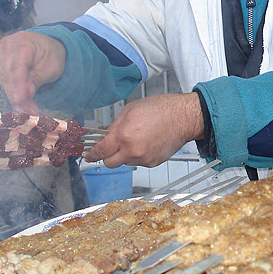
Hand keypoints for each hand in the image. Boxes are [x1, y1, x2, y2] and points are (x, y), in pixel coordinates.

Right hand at [0, 31, 66, 113]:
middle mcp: (7, 46)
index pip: (17, 66)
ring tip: (30, 111)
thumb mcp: (51, 67)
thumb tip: (25, 95)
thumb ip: (37, 79)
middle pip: (9, 76)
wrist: (45, 46)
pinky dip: (13, 95)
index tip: (19, 100)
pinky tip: (23, 104)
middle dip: (19, 97)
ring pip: (5, 82)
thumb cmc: (51, 54)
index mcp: (23, 41)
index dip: (17, 84)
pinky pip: (4, 83)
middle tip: (31, 113)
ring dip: (16, 99)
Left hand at [84, 93, 204, 167]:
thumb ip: (115, 125)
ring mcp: (144, 159)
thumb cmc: (161, 109)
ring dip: (124, 154)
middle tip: (111, 147)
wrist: (183, 117)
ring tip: (136, 138)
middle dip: (107, 156)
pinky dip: (138, 155)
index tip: (89, 155)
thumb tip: (105, 136)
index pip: (101, 151)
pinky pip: (138, 162)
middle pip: (110, 163)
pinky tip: (146, 142)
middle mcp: (133, 150)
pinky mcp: (153, 163)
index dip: (92, 154)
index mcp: (124, 135)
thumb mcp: (131, 110)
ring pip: (125, 162)